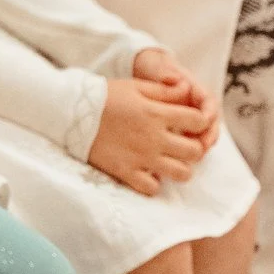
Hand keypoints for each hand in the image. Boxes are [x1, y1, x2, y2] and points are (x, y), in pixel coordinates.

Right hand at [87, 78, 212, 195]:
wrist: (72, 112)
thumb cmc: (105, 96)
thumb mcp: (135, 85)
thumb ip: (164, 90)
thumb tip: (186, 88)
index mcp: (157, 113)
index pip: (198, 121)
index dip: (200, 123)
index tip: (192, 124)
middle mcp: (154, 137)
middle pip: (195, 152)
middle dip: (194, 148)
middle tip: (182, 145)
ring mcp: (141, 157)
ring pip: (181, 174)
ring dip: (179, 168)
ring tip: (168, 161)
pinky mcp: (126, 172)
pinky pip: (153, 188)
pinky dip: (154, 182)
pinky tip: (148, 172)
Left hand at [129, 47, 216, 154]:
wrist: (141, 70)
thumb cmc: (152, 68)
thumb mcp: (157, 66)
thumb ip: (166, 73)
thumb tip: (175, 79)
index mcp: (193, 90)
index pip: (210, 103)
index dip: (210, 114)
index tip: (205, 121)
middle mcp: (195, 106)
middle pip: (210, 124)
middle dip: (209, 136)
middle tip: (202, 146)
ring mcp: (188, 119)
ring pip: (200, 136)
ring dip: (198, 147)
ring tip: (191, 157)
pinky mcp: (179, 130)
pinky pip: (186, 143)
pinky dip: (184, 151)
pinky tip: (175, 159)